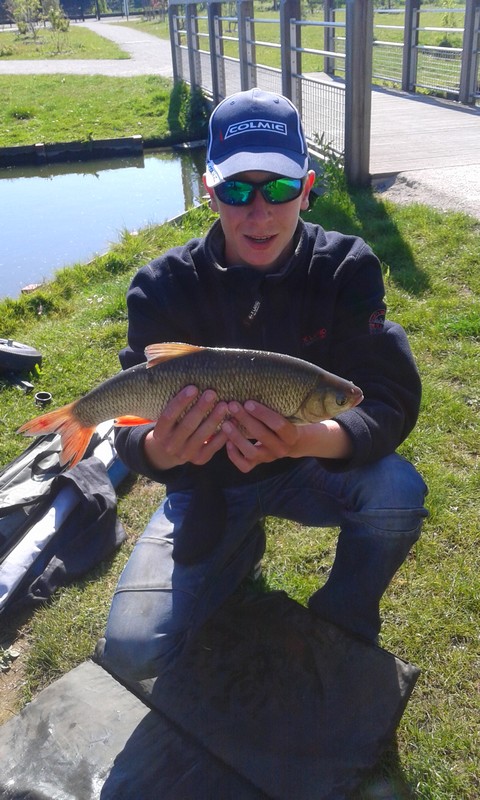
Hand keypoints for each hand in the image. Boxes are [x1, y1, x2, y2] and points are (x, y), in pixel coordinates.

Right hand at [144, 386, 228, 469]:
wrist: (171, 452)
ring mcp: (185, 455)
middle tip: (212, 393)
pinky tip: (231, 421)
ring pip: (202, 436)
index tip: (193, 387)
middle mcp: (170, 445)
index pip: (168, 416)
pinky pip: (213, 447)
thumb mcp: (168, 419)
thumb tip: (192, 379)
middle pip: (187, 425)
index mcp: (160, 433)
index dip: (180, 402)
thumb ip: (176, 406)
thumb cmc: (173, 426)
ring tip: (224, 405)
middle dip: (200, 408)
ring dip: (214, 419)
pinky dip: (223, 434)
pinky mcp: (199, 459)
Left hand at [222, 400, 353, 472]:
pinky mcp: (258, 462)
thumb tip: (356, 392)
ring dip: (236, 438)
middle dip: (246, 421)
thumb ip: (314, 400)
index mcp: (294, 436)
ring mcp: (269, 458)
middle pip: (262, 437)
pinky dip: (234, 456)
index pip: (280, 426)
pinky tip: (227, 442)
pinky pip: (244, 465)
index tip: (250, 401)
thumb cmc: (297, 419)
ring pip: (251, 452)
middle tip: (233, 405)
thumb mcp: (306, 410)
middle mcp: (282, 450)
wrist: (299, 442)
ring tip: (226, 422)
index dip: (264, 414)